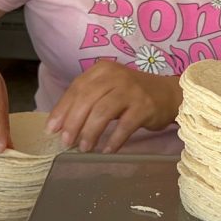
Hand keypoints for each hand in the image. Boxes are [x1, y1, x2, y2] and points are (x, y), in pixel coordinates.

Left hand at [46, 60, 181, 152]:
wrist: (168, 94)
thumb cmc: (132, 95)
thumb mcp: (108, 89)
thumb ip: (87, 101)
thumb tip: (61, 125)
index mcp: (102, 70)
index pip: (76, 89)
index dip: (62, 110)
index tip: (52, 130)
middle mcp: (116, 76)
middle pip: (87, 100)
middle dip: (73, 123)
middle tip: (66, 143)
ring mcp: (131, 90)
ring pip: (103, 112)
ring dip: (90, 132)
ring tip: (84, 148)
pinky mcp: (144, 106)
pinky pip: (124, 126)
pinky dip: (113, 140)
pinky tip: (106, 150)